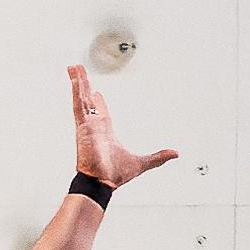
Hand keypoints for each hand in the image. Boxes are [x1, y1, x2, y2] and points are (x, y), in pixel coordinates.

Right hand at [66, 62, 178, 190]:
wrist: (102, 182)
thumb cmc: (115, 175)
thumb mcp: (142, 163)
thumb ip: (158, 157)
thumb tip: (175, 154)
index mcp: (105, 133)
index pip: (101, 113)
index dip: (99, 103)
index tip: (96, 94)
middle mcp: (94, 127)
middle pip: (88, 101)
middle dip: (84, 86)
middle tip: (80, 72)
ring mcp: (86, 124)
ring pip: (81, 98)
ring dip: (78, 82)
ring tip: (74, 67)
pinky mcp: (82, 125)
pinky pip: (78, 104)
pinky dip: (75, 90)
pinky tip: (74, 78)